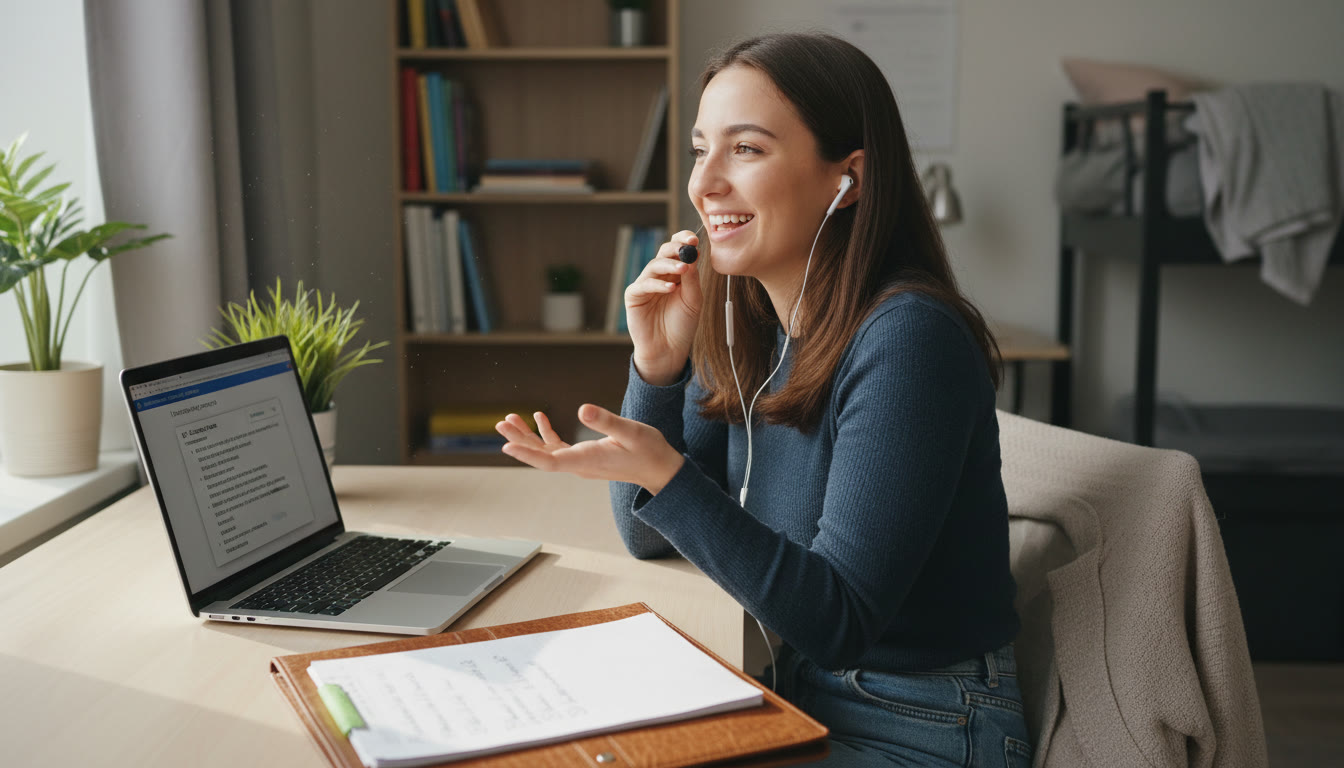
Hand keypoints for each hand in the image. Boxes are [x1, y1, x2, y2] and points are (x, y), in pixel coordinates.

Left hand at [495, 406, 684, 493]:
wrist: (660, 469)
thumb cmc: (649, 451)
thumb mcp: (631, 431)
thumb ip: (606, 421)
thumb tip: (582, 409)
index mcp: (587, 460)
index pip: (550, 460)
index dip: (527, 453)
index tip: (506, 445)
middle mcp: (579, 465)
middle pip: (542, 456)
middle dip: (520, 440)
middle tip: (500, 423)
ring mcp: (581, 462)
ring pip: (547, 452)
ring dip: (528, 437)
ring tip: (509, 420)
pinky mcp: (585, 457)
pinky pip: (559, 448)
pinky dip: (546, 434)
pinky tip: (539, 418)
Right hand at [626, 230, 702, 385]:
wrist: (668, 350)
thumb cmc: (681, 325)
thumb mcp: (693, 300)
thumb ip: (692, 279)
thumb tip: (694, 255)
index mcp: (676, 273)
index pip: (678, 250)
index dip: (683, 241)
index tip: (694, 238)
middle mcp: (660, 275)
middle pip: (664, 252)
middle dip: (676, 248)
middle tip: (688, 247)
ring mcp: (645, 285)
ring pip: (654, 265)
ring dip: (670, 265)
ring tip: (683, 269)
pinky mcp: (634, 296)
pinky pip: (644, 284)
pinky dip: (658, 284)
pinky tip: (671, 288)